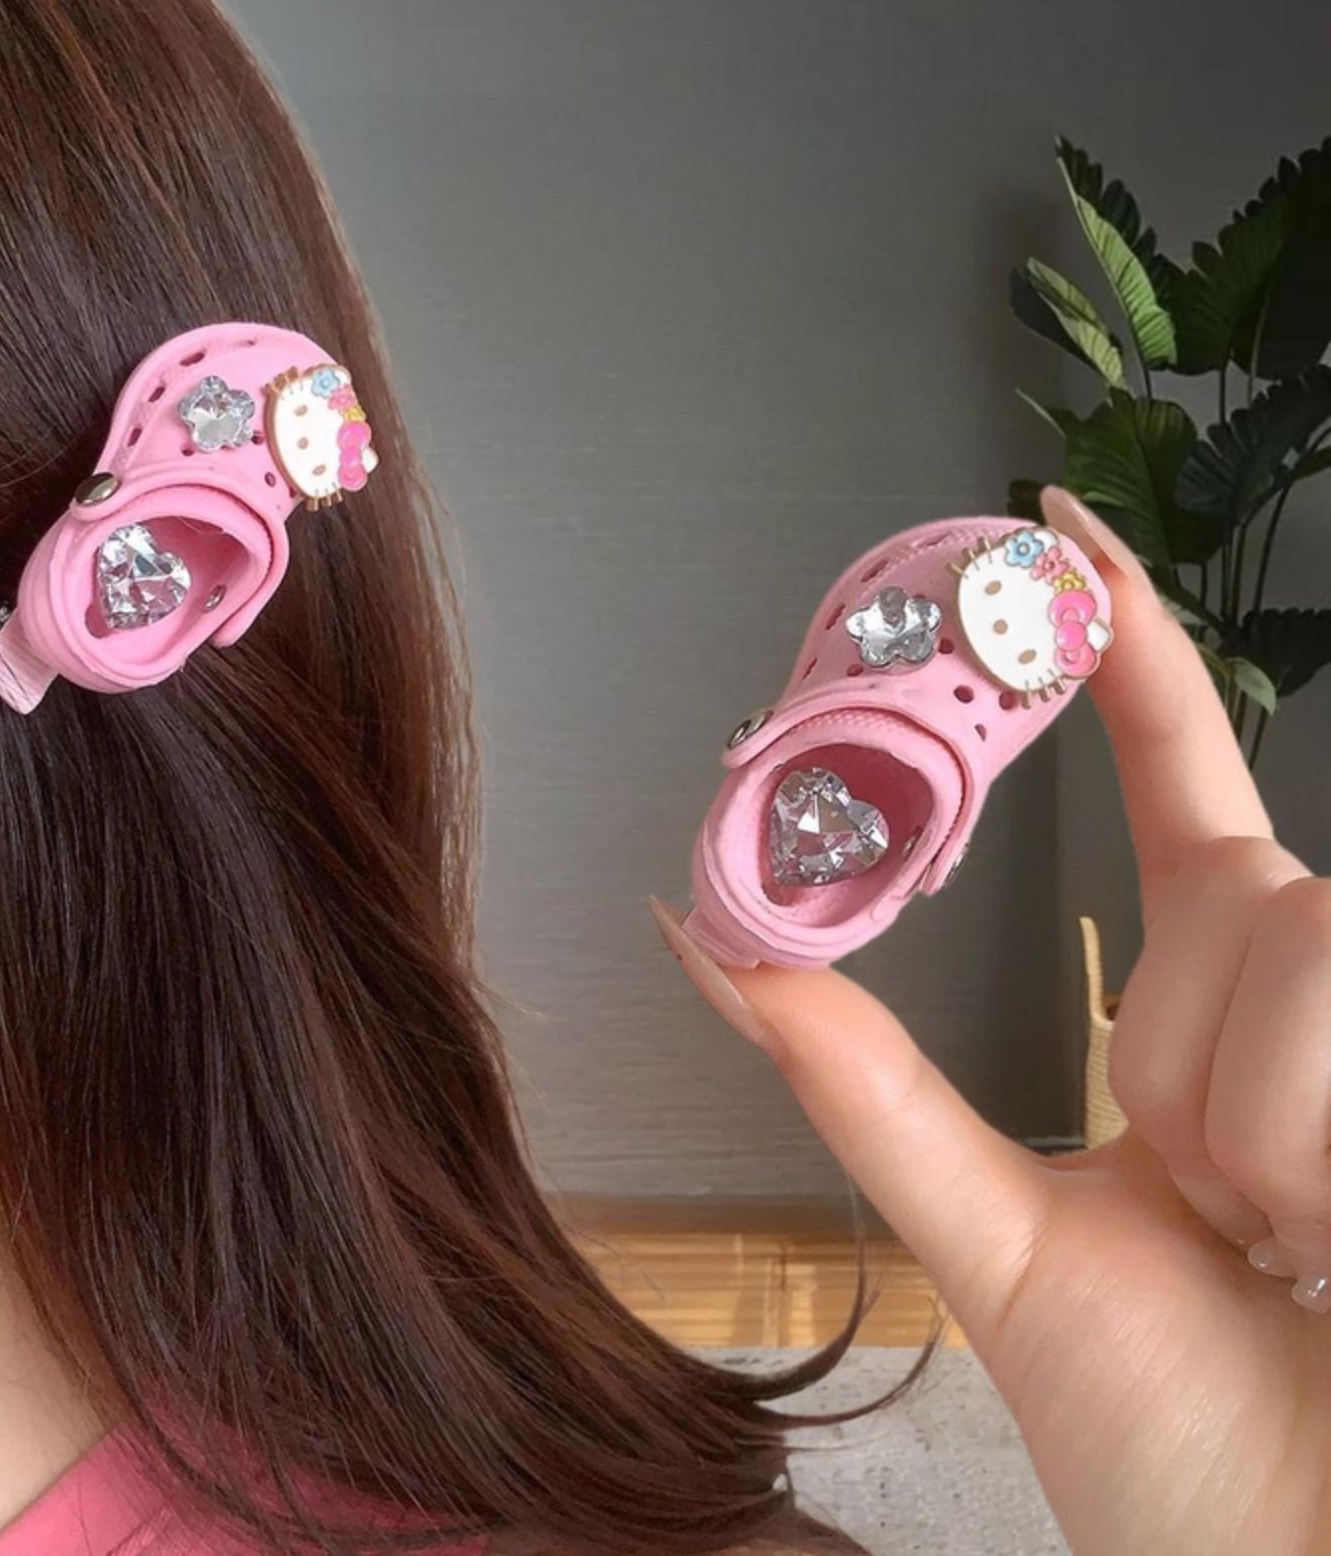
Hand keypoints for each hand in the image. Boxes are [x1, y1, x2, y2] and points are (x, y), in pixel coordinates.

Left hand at [653, 490, 1330, 1555]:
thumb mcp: (999, 1239)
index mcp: (1214, 1003)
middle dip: (1214, 1080)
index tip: (1060, 532)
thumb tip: (705, 935)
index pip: (1186, 781)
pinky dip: (1321, 1144)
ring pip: (1303, 951)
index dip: (1132, 655)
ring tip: (1317, 1258)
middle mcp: (1322, 986)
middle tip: (1247, 1230)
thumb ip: (858, 1080)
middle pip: (1253, 888)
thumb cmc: (1174, 1442)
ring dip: (1281, 1139)